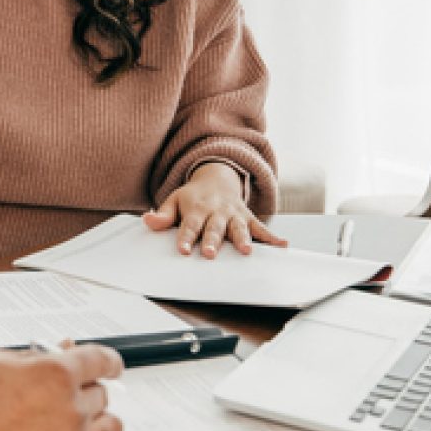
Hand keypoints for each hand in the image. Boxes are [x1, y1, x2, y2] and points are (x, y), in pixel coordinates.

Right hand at [0, 344, 124, 430]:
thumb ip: (30, 358)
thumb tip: (53, 355)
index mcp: (54, 375)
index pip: (101, 360)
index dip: (108, 359)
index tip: (110, 363)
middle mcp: (69, 411)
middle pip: (103, 394)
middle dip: (87, 388)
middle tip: (67, 389)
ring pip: (111, 428)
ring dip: (98, 418)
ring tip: (78, 417)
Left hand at [143, 162, 286, 257]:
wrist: (217, 177)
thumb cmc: (193, 196)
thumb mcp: (174, 200)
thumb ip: (163, 214)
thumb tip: (147, 221)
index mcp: (196, 209)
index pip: (189, 226)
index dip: (185, 238)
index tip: (182, 250)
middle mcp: (216, 212)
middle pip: (214, 228)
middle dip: (213, 240)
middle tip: (210, 253)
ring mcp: (233, 215)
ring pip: (238, 228)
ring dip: (242, 239)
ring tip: (246, 251)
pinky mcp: (247, 217)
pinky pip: (260, 227)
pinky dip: (272, 237)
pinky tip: (283, 245)